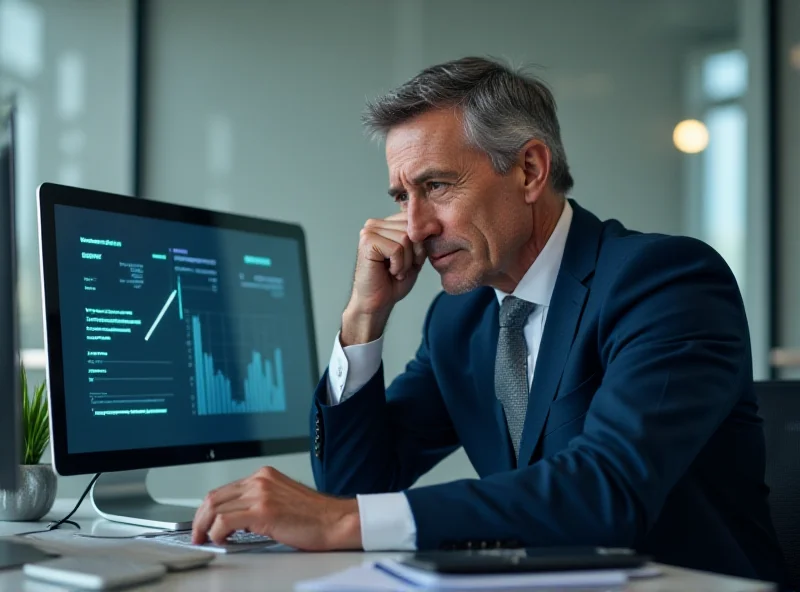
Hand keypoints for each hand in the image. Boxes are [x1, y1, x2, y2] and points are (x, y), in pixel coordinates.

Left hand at [191, 466, 360, 550]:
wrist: (336, 521)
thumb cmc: (314, 516)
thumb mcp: (282, 499)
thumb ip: (258, 502)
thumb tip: (234, 520)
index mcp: (264, 475)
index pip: (224, 490)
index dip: (208, 509)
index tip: (203, 523)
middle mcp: (260, 480)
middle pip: (215, 496)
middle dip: (200, 519)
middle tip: (198, 535)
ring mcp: (261, 493)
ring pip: (216, 508)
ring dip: (205, 527)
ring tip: (206, 540)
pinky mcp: (263, 510)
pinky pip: (226, 521)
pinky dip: (218, 533)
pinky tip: (224, 541)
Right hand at [342, 212, 426, 344]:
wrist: (377, 303)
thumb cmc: (394, 281)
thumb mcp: (415, 256)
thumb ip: (422, 239)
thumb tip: (435, 225)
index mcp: (385, 224)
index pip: (414, 220)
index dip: (419, 244)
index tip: (411, 262)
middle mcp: (375, 224)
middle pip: (411, 229)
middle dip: (413, 254)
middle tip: (400, 269)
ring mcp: (369, 231)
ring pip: (405, 239)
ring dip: (406, 262)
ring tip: (394, 271)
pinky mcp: (367, 242)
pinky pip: (396, 249)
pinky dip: (398, 265)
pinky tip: (389, 272)